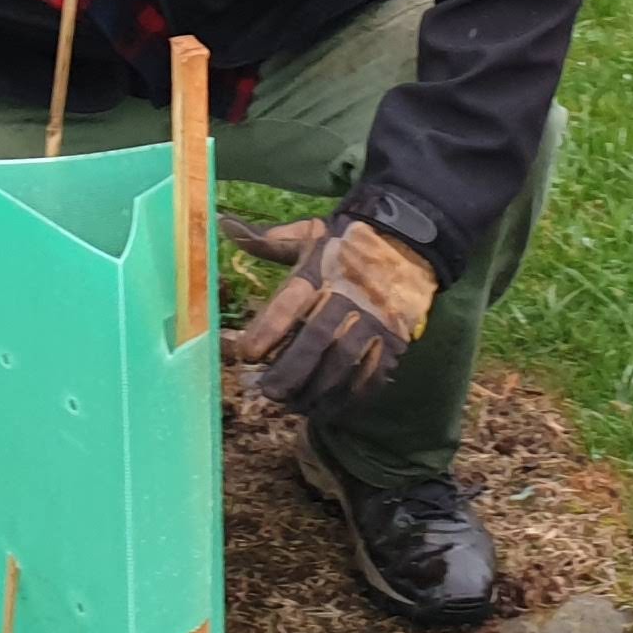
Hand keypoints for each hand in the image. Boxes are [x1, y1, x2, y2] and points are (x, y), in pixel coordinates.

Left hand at [222, 206, 437, 421]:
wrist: (407, 240)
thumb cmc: (347, 242)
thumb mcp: (309, 233)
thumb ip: (269, 242)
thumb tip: (224, 225)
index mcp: (320, 271)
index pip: (290, 303)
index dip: (267, 330)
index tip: (246, 353)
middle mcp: (346, 297)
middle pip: (316, 338)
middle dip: (290, 369)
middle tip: (268, 392)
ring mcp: (373, 320)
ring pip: (343, 361)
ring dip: (317, 389)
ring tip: (294, 405)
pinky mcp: (392, 338)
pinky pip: (371, 372)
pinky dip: (350, 395)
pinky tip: (330, 407)